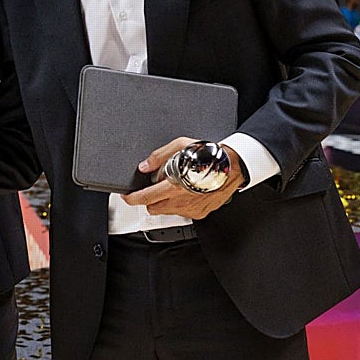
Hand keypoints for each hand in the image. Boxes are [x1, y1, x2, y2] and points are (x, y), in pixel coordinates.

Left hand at [125, 137, 243, 219]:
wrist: (233, 167)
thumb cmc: (209, 157)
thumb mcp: (180, 146)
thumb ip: (158, 157)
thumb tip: (144, 166)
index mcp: (174, 186)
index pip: (145, 198)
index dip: (132, 199)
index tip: (127, 197)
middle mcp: (181, 201)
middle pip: (153, 208)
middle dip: (149, 199)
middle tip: (154, 188)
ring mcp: (190, 209)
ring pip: (167, 211)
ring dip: (165, 202)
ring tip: (175, 186)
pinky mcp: (199, 213)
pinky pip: (183, 213)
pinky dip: (180, 204)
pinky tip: (187, 192)